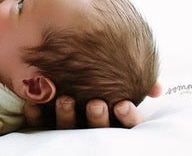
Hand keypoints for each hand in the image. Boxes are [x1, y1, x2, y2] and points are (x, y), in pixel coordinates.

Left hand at [24, 83, 162, 128]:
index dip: (126, 117)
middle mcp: (89, 122)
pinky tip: (32, 103)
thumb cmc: (96, 73)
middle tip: (96, 103)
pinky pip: (37, 122)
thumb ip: (139, 79)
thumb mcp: (120, 74)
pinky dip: (35, 113)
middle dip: (97, 119)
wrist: (61, 63)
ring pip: (66, 128)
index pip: (125, 124)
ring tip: (65, 99)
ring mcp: (66, 123)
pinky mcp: (43, 120)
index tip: (123, 103)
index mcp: (112, 115)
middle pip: (95, 128)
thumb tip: (159, 88)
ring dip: (66, 116)